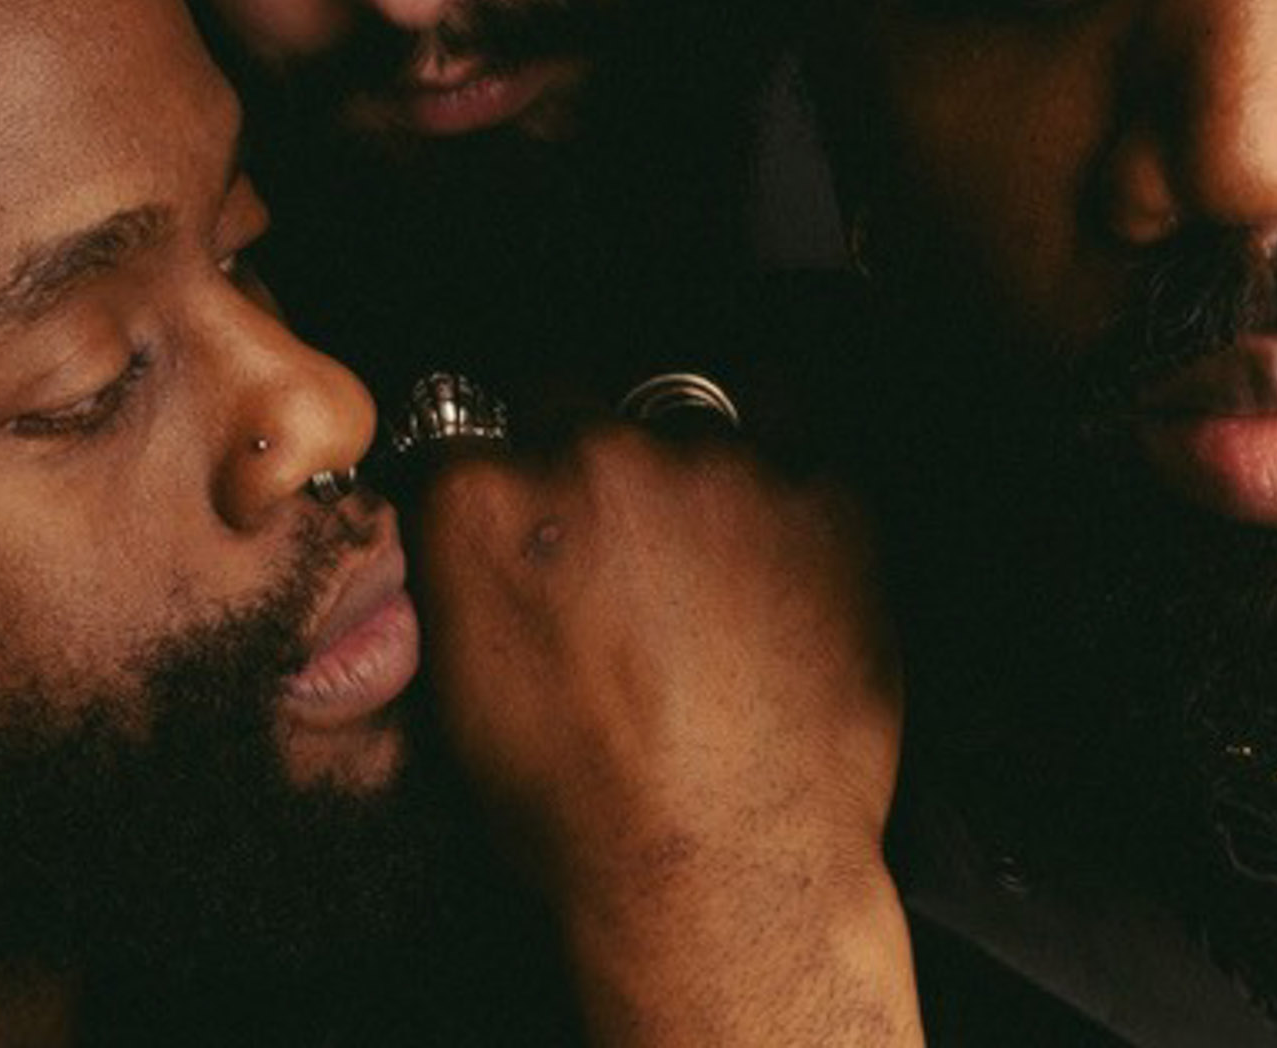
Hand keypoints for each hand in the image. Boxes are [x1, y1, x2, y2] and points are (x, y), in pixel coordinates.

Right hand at [414, 425, 920, 1045]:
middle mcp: (593, 459)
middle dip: (586, 457)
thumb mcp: (465, 690)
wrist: (726, 876)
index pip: (466, 425)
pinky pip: (795, 434)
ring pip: (690, 405)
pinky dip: (782, 481)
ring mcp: (711, 466)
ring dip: (689, 462)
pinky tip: (774, 552)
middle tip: (617, 540)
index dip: (497, 466)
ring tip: (706, 552)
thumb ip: (463, 572)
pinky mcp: (812, 489)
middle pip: (573, 399)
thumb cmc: (588, 809)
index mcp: (485, 506)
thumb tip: (476, 527)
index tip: (522, 496)